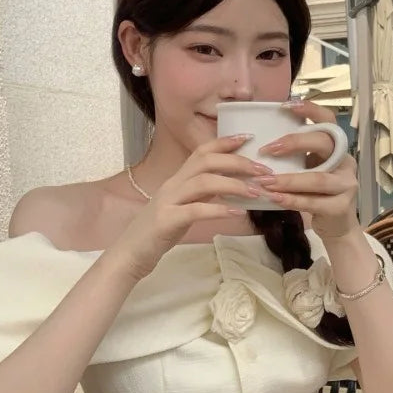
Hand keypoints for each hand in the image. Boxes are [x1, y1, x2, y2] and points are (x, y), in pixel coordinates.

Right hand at [119, 134, 270, 279]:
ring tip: (256, 192)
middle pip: (206, 161)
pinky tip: (238, 213)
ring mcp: (168, 202)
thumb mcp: (183, 209)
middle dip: (237, 162)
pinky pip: (196, 210)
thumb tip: (229, 187)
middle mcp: (172, 185)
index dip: (225, 142)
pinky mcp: (167, 221)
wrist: (130, 255)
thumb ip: (202, 196)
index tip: (249, 138)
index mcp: (177, 180)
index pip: (201, 152)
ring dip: (234, 184)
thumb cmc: (159, 233)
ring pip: (203, 182)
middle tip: (263, 170)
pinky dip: (219, 210)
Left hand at [254, 101, 359, 239]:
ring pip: (317, 178)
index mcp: (336, 149)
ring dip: (288, 179)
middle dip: (294, 143)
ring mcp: (346, 185)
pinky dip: (292, 200)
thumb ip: (295, 158)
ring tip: (265, 181)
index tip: (285, 105)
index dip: (310, 110)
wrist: (337, 227)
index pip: (328, 121)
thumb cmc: (317, 195)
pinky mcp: (341, 206)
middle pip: (323, 143)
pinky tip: (274, 199)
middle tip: (267, 149)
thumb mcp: (309, 171)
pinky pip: (314, 202)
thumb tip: (260, 144)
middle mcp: (345, 163)